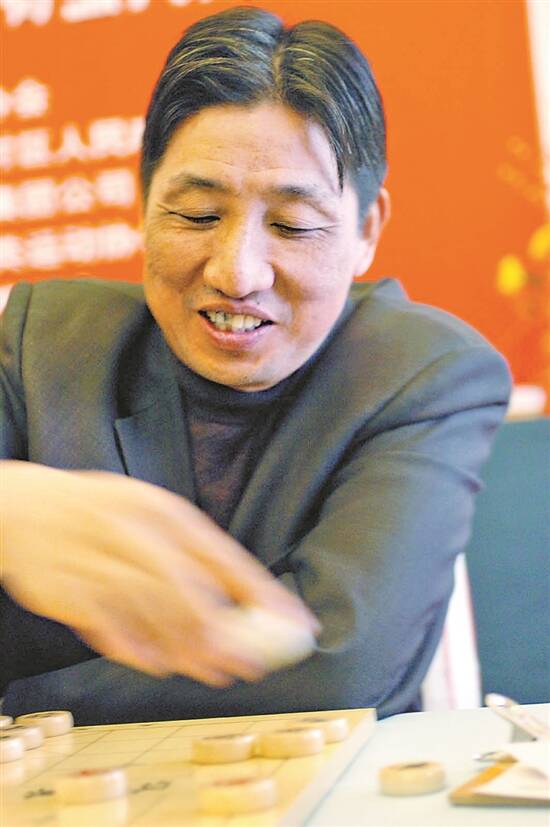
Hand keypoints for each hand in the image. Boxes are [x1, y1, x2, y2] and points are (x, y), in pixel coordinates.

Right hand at [1, 461, 318, 684]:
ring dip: (187, 649)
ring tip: (215, 674)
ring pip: (153, 615)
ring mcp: (100, 560)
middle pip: (192, 592)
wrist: (22, 507)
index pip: (223, 557)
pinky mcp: (67, 589)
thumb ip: (189, 552)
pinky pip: (109, 628)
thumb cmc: (99, 513)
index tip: (294, 622)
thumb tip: (239, 598)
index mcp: (162, 511)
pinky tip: (159, 666)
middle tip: (254, 667)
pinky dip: (136, 650)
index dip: (262, 594)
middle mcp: (134, 532)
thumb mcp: (148, 512)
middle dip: (227, 634)